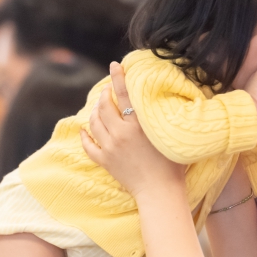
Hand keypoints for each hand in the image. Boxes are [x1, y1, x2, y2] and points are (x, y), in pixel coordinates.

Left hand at [80, 63, 184, 200]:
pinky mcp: (105, 161)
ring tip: (98, 106)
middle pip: (104, 107)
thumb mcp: (170, 135)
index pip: (124, 95)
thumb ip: (162, 118)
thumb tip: (163, 102)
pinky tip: (84, 131)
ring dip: (94, 112)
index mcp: (138, 125)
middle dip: (103, 95)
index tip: (114, 65)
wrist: (160, 192)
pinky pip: (89, 146)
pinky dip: (85, 136)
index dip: (118, 78)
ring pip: (94, 123)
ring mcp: (110, 148)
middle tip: (106, 90)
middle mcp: (121, 133)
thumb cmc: (173, 165)